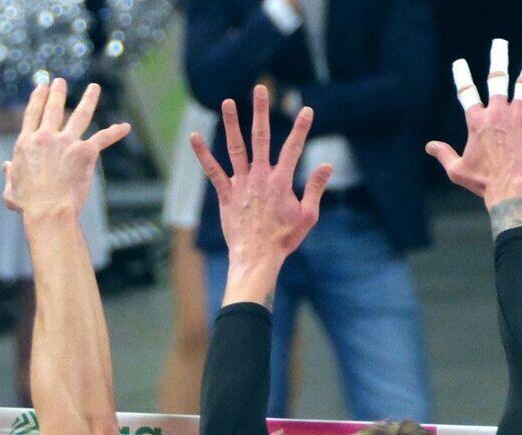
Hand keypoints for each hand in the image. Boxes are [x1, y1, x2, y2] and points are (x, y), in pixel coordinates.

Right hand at [2, 79, 130, 218]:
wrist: (48, 210)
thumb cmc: (28, 205)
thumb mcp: (11, 190)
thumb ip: (9, 175)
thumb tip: (6, 167)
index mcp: (26, 143)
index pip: (32, 114)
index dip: (37, 99)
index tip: (41, 88)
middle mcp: (46, 137)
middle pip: (53, 108)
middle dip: (57, 92)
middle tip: (60, 82)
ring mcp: (66, 142)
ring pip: (81, 114)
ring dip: (89, 99)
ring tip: (94, 88)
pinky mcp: (85, 152)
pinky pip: (103, 138)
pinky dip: (116, 132)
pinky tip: (125, 127)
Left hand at [191, 85, 330, 279]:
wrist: (257, 257)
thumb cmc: (284, 239)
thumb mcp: (308, 215)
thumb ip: (315, 188)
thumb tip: (327, 165)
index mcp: (281, 181)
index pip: (293, 148)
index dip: (301, 128)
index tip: (306, 110)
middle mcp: (260, 177)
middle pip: (261, 138)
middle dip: (261, 112)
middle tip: (260, 89)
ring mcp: (241, 185)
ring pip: (236, 148)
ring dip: (232, 124)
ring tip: (228, 102)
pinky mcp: (225, 195)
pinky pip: (212, 171)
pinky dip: (203, 154)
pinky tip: (194, 137)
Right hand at [426, 39, 521, 208]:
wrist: (509, 189)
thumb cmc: (482, 182)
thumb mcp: (455, 169)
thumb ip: (442, 154)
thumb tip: (429, 146)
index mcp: (476, 123)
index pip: (466, 93)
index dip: (461, 76)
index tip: (459, 64)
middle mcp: (497, 114)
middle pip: (497, 78)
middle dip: (497, 58)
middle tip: (499, 43)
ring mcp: (519, 117)